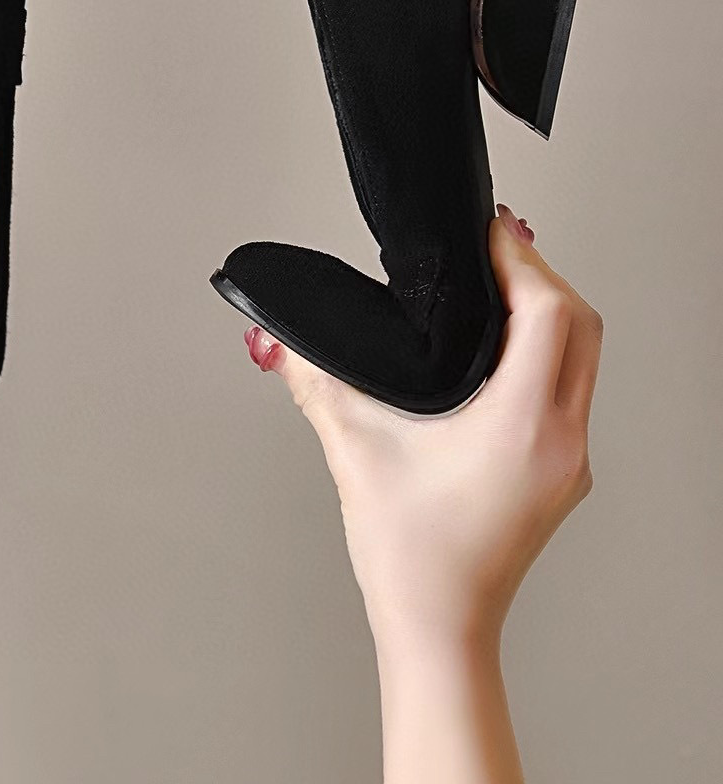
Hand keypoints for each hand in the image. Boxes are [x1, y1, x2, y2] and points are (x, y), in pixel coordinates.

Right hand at [248, 205, 601, 647]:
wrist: (439, 628)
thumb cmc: (409, 557)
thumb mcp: (355, 452)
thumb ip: (315, 382)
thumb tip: (276, 340)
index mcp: (522, 427)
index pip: (549, 315)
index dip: (521, 261)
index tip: (490, 232)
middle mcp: (561, 440)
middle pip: (582, 326)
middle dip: (541, 275)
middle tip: (495, 248)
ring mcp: (570, 460)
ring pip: (585, 358)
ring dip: (550, 312)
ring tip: (500, 285)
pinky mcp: (562, 473)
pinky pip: (573, 389)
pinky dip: (548, 350)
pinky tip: (503, 347)